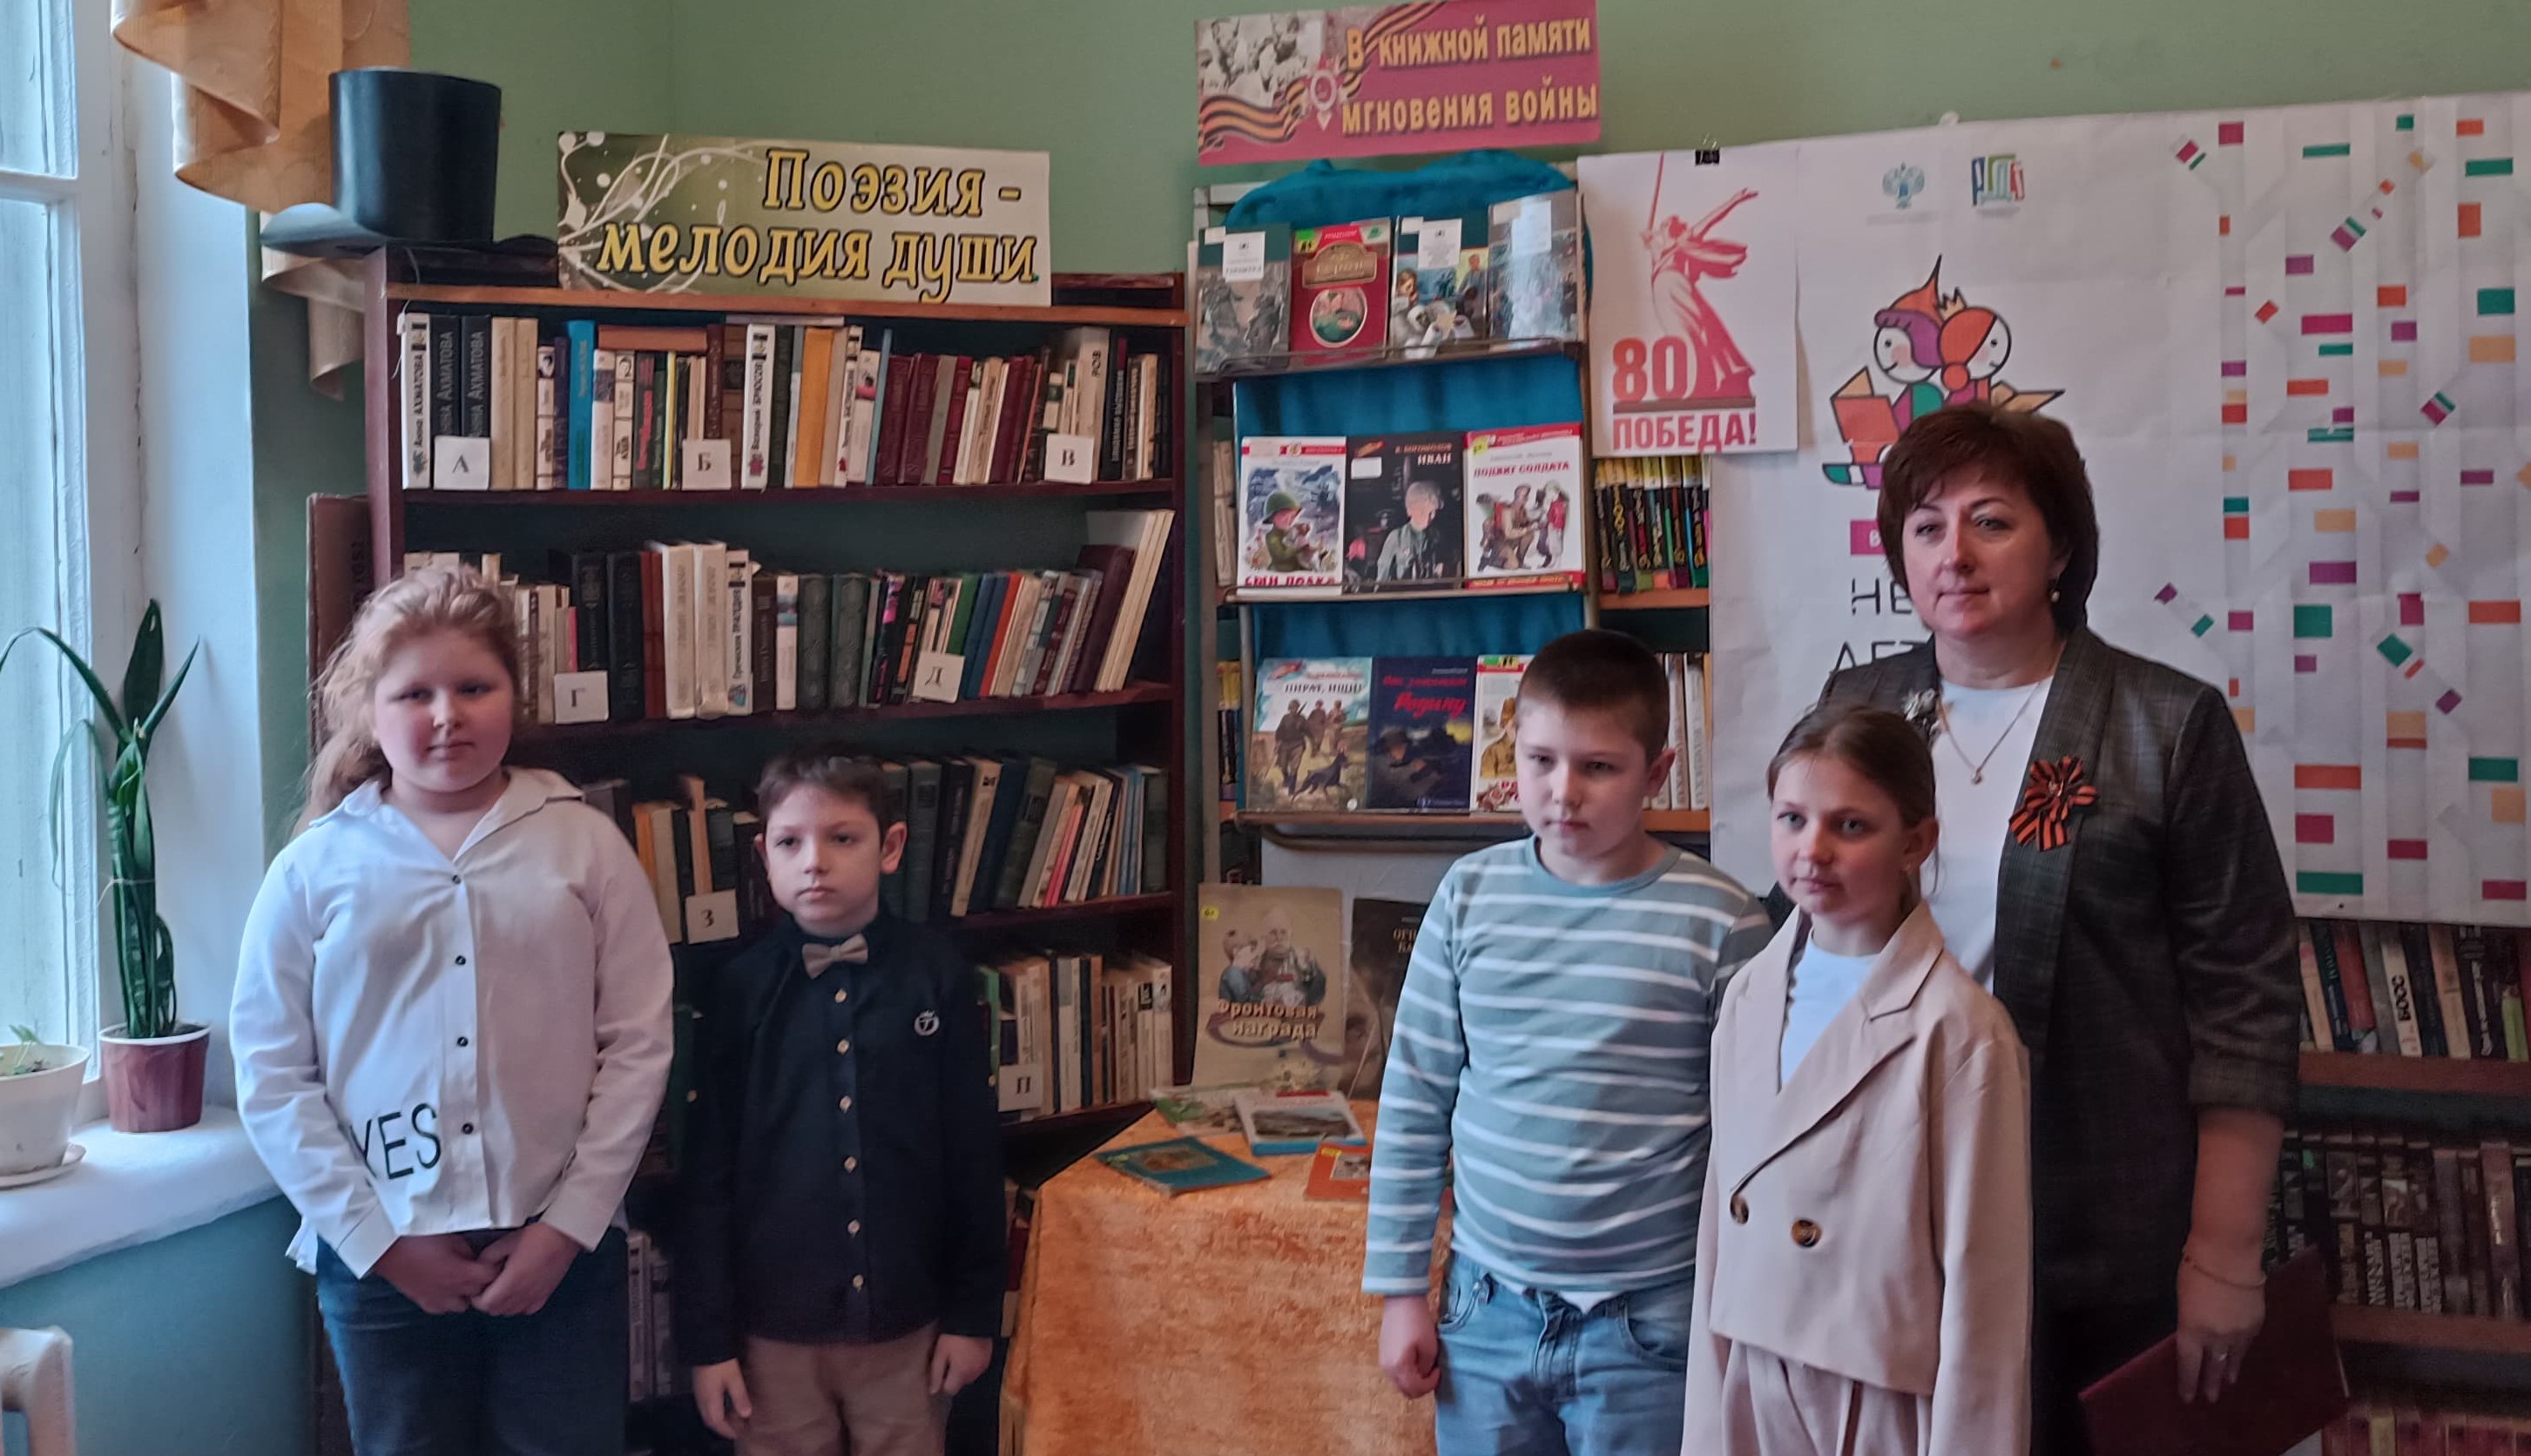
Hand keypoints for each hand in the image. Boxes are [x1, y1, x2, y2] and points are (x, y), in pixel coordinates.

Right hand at [371, 1234, 496, 1313]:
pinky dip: (446, 1300)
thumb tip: (475, 1259)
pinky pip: (442, 1308)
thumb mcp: (451, 1237)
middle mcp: (452, 1292)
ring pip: (462, 1305)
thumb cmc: (417, 1237)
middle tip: (477, 1267)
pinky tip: (443, 1287)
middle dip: (481, 1281)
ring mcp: (437, 1300)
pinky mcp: (422, 1302)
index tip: (492, 1259)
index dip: (494, 1267)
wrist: (385, 1247)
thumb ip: (468, 1252)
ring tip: (460, 1278)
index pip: (491, 1277)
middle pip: (479, 1293)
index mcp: (462, 1275)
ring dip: (464, 1293)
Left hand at [470, 1223, 582, 1316]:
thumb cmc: (538, 1236)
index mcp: (512, 1281)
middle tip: (488, 1286)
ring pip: (512, 1312)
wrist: (563, 1234)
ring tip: (503, 1288)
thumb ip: (488, 1257)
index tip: (477, 1288)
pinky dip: (520, 1305)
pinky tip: (520, 1292)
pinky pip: (528, 1309)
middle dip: (488, 1301)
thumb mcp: (506, 1242)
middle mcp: (524, 1293)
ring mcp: (536, 1295)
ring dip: (503, 1304)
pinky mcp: (546, 1294)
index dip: (477, 1298)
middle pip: (497, 1310)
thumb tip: (481, 1267)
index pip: (486, 1304)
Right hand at [692, 1360, 752, 1439]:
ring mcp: (698, 1393)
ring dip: (718, 1419)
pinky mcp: (699, 1386)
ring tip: (732, 1420)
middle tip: (736, 1430)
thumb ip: (739, 1397)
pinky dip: (715, 1410)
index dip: (728, 1430)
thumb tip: (746, 1414)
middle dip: (722, 1427)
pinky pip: (705, 1405)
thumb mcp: (734, 1379)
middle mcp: (701, 1400)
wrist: (705, 1345)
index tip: (739, 1434)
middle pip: (710, 1420)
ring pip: (707, 1413)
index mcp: (709, 1401)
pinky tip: (723, 1405)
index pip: (717, 1422)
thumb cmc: (720, 1362)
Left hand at [929, 1333, 993, 1395]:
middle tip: (947, 1359)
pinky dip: (972, 1363)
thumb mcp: (941, 1352)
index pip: (950, 1390)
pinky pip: (977, 1367)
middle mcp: (974, 1373)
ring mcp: (983, 1366)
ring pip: (969, 1376)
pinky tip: (967, 1351)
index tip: (939, 1371)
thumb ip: (936, 1373)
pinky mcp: (989, 1358)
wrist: (975, 1319)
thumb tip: (933, 1390)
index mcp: (961, 1373)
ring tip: (957, 1353)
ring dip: (962, 1370)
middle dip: (952, 1376)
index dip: (942, 1382)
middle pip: (960, 1384)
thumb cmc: (954, 1335)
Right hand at [1380, 1294, 1440, 1399]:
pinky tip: (1414, 1359)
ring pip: (1400, 1383)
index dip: (1430, 1384)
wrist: (1402, 1300)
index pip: (1416, 1389)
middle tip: (1432, 1372)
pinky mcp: (1383, 1354)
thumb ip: (1427, 1368)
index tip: (1438, 1370)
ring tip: (1424, 1364)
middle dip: (1421, 1385)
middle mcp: (1387, 1368)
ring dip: (1413, 1380)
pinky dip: (1406, 1372)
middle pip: (1406, 1390)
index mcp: (1399, 1367)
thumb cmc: (1418, 1323)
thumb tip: (1424, 1375)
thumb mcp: (1429, 1348)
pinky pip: (1395, 1372)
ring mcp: (1383, 1361)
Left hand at [2175, 1246, 2265, 1404]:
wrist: (2229, 1254)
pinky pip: (2246, 1344)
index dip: (2188, 1382)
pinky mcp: (2255, 1324)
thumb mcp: (2183, 1298)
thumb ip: (2189, 1321)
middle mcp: (2216, 1337)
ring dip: (2228, 1372)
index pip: (2188, 1364)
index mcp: (2191, 1330)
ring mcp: (2238, 1332)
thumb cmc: (2196, 1268)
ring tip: (2227, 1383)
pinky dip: (2242, 1352)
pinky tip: (2240, 1357)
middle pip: (2212, 1367)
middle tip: (2210, 1399)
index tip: (2187, 1398)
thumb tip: (2196, 1334)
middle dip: (2210, 1384)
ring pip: (2233, 1359)